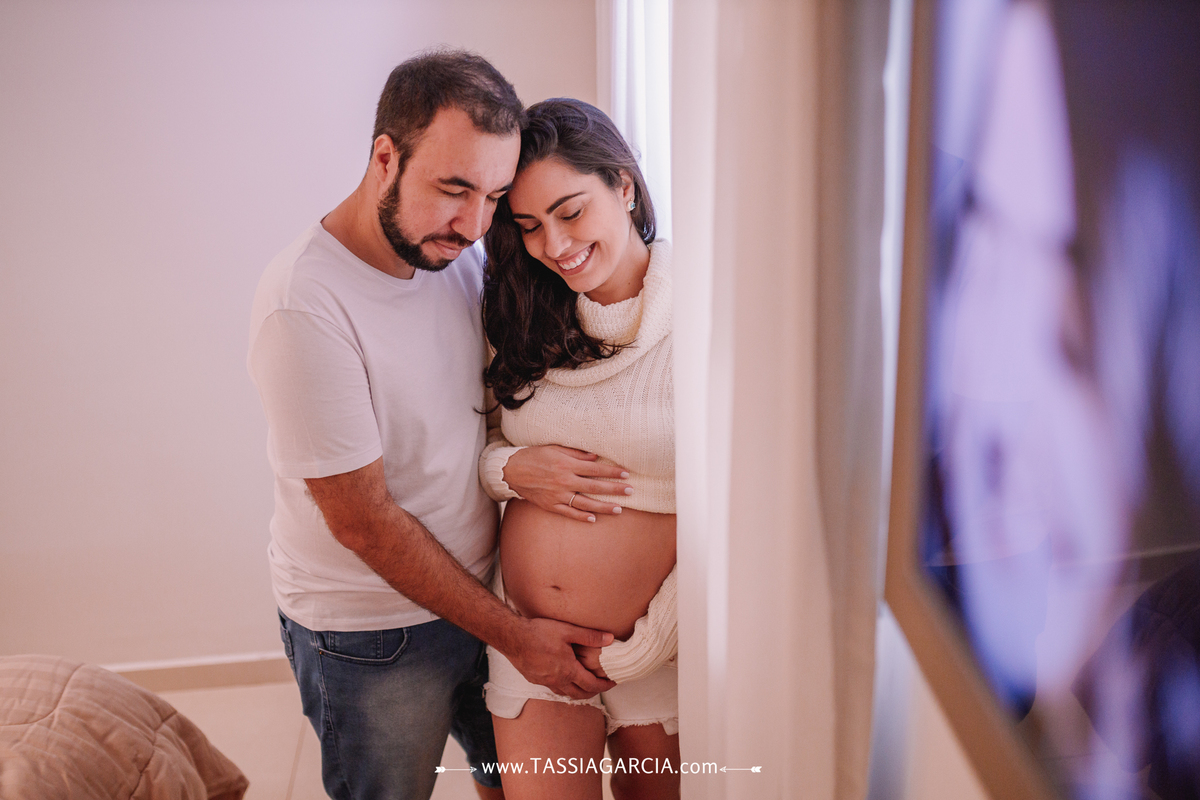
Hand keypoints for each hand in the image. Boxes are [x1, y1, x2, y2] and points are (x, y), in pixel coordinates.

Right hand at [503, 445, 631, 521]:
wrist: (512, 471)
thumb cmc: (535, 456)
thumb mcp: (555, 448)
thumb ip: (576, 453)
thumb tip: (595, 456)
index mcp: (567, 465)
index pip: (596, 469)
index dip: (612, 472)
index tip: (626, 474)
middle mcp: (565, 481)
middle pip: (595, 487)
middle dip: (614, 489)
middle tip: (630, 491)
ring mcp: (558, 495)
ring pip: (585, 503)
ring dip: (603, 507)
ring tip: (619, 509)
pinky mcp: (550, 505)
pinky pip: (568, 512)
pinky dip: (581, 516)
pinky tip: (593, 518)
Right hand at [508, 617, 617, 698]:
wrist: (513, 638)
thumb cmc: (539, 633)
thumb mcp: (567, 631)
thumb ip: (590, 636)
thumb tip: (610, 639)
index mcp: (568, 671)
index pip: (591, 685)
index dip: (604, 685)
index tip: (612, 683)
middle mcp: (557, 680)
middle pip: (579, 694)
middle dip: (593, 692)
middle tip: (601, 686)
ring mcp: (544, 682)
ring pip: (565, 693)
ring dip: (577, 691)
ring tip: (584, 684)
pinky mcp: (534, 679)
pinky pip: (552, 688)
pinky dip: (563, 687)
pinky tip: (562, 678)